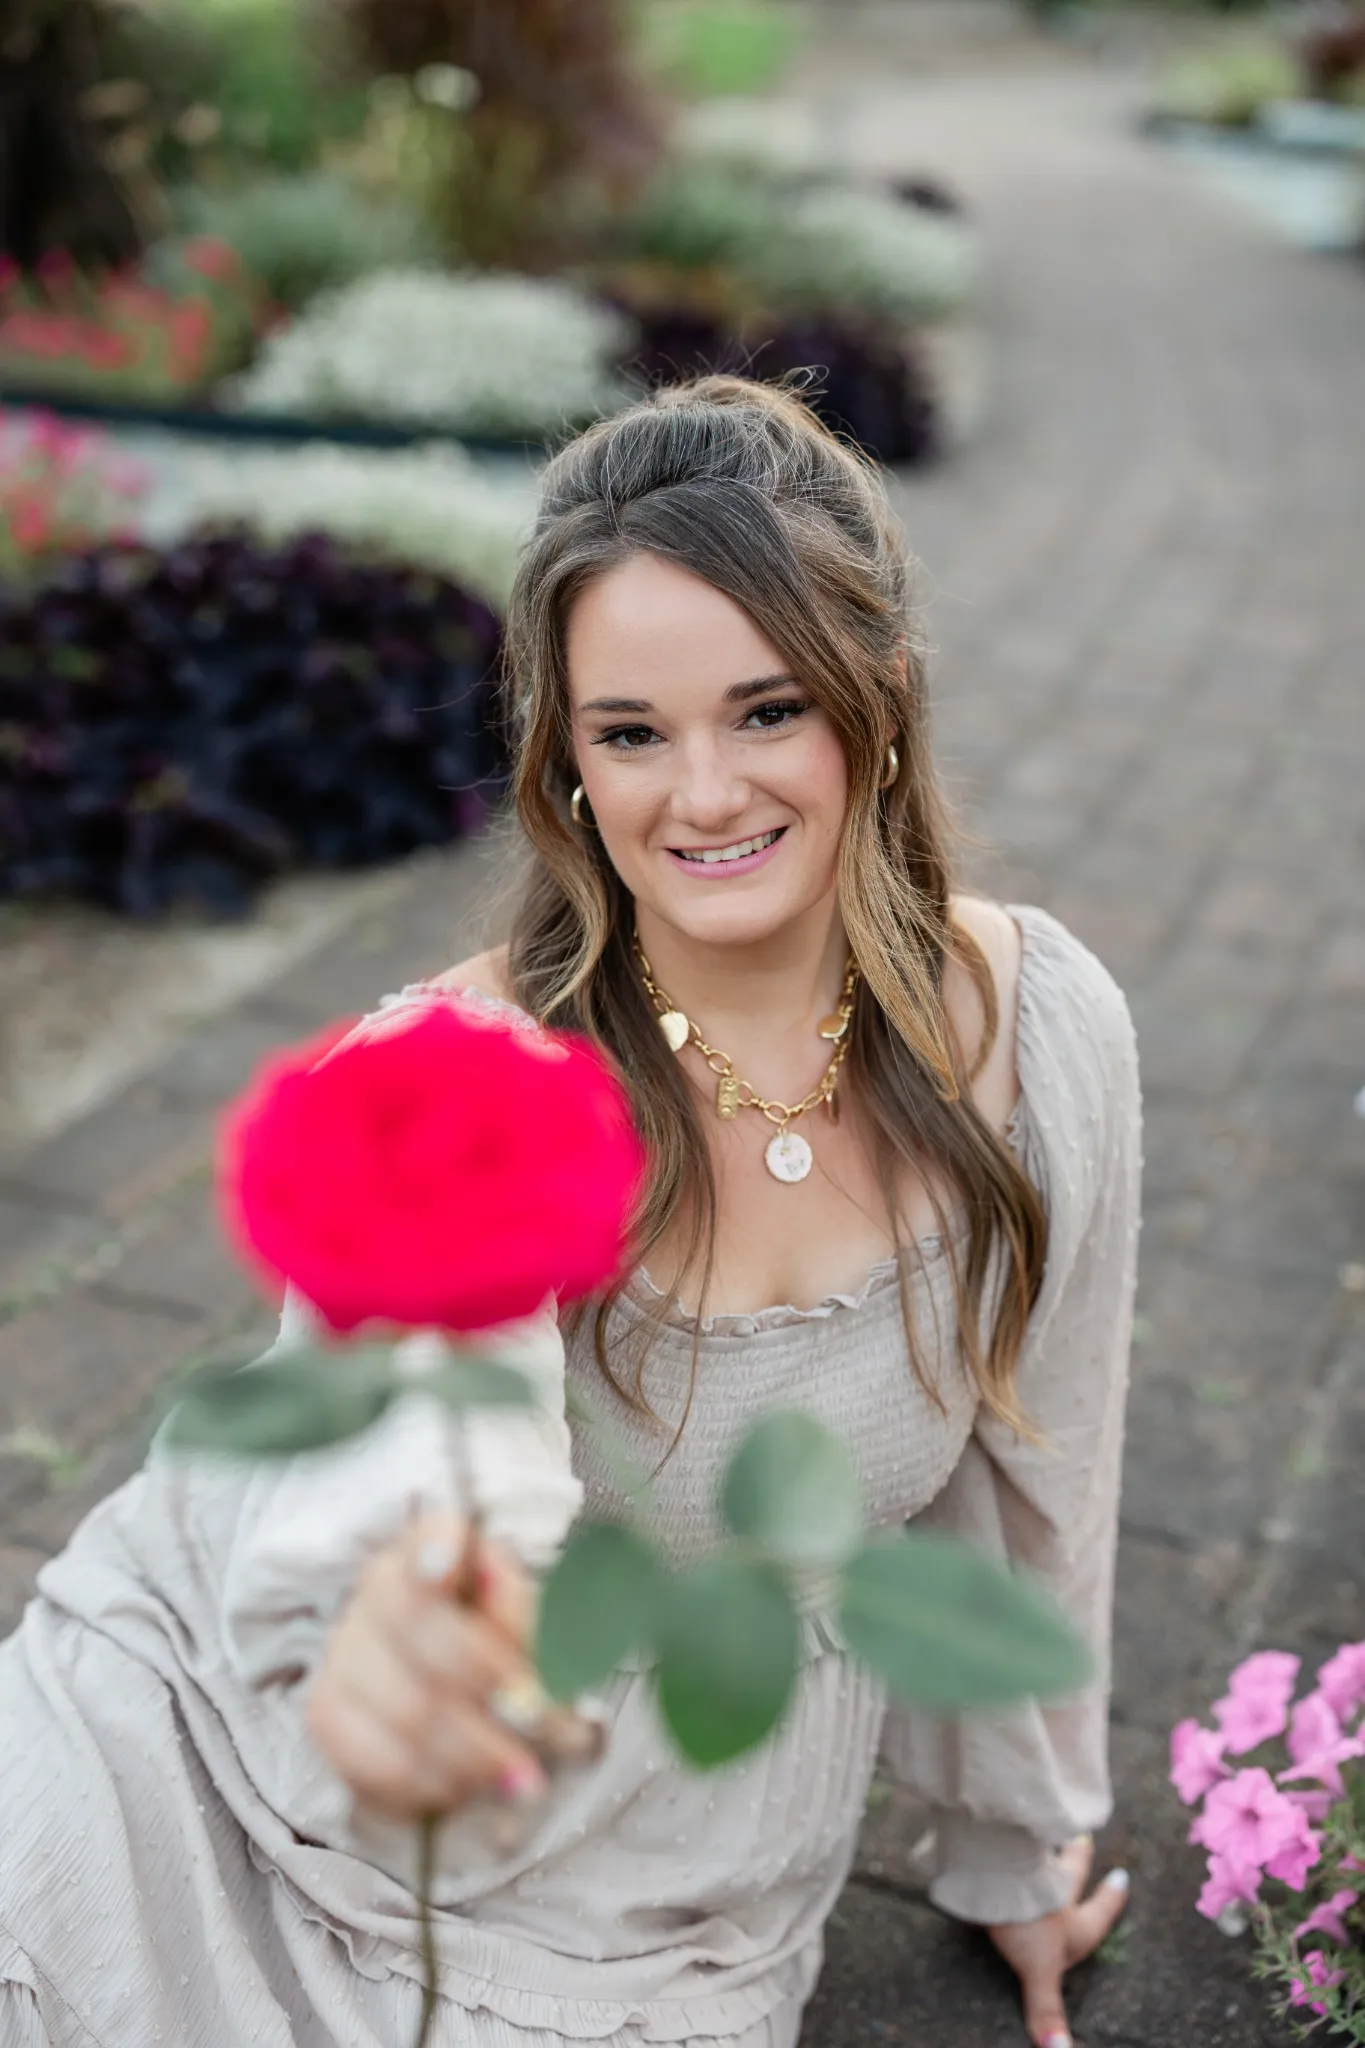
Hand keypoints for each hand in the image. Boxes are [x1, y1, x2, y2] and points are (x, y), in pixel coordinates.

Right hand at [307, 1514, 546, 1821]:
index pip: (431, 1537)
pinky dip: (428, 1786)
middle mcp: (379, 1588)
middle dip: (488, 1687)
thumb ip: (542, 1644)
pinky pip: (372, 1762)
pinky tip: (465, 1791)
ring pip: (402, 1709)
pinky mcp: (326, 1713)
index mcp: (438, 1549)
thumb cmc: (508, 1653)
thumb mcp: (540, 1630)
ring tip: (520, 1778)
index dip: (436, 1550)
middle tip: (537, 1727)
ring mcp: (344, 1649)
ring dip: (471, 1755)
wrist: (457, 1699)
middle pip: (423, 1634)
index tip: (447, 1566)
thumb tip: (537, 1681)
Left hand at [986, 1835, 1129, 2047]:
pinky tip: (999, 1835)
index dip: (1110, 1898)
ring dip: (1046, 1846)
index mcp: (1071, 1922)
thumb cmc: (1026, 1923)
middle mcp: (1054, 1891)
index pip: (1095, 1913)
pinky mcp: (1000, 1854)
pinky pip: (1008, 1846)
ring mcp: (1028, 1867)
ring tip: (1047, 1833)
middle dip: (1078, 1859)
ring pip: (1042, 1853)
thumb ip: (1046, 2009)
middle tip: (1084, 1839)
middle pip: (1070, 1873)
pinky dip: (1009, 1841)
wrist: (997, 1878)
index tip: (1122, 1876)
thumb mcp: (1039, 1970)